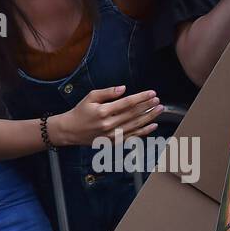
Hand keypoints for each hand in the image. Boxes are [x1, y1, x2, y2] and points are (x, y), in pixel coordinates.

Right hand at [47, 86, 162, 146]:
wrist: (70, 130)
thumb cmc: (80, 111)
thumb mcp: (90, 97)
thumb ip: (107, 92)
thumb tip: (123, 88)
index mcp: (103, 111)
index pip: (127, 103)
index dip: (141, 98)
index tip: (152, 93)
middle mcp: (109, 124)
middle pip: (134, 114)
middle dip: (148, 106)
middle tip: (158, 100)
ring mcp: (112, 135)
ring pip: (136, 125)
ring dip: (149, 117)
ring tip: (159, 110)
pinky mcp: (113, 142)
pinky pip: (132, 137)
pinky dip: (144, 132)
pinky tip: (153, 125)